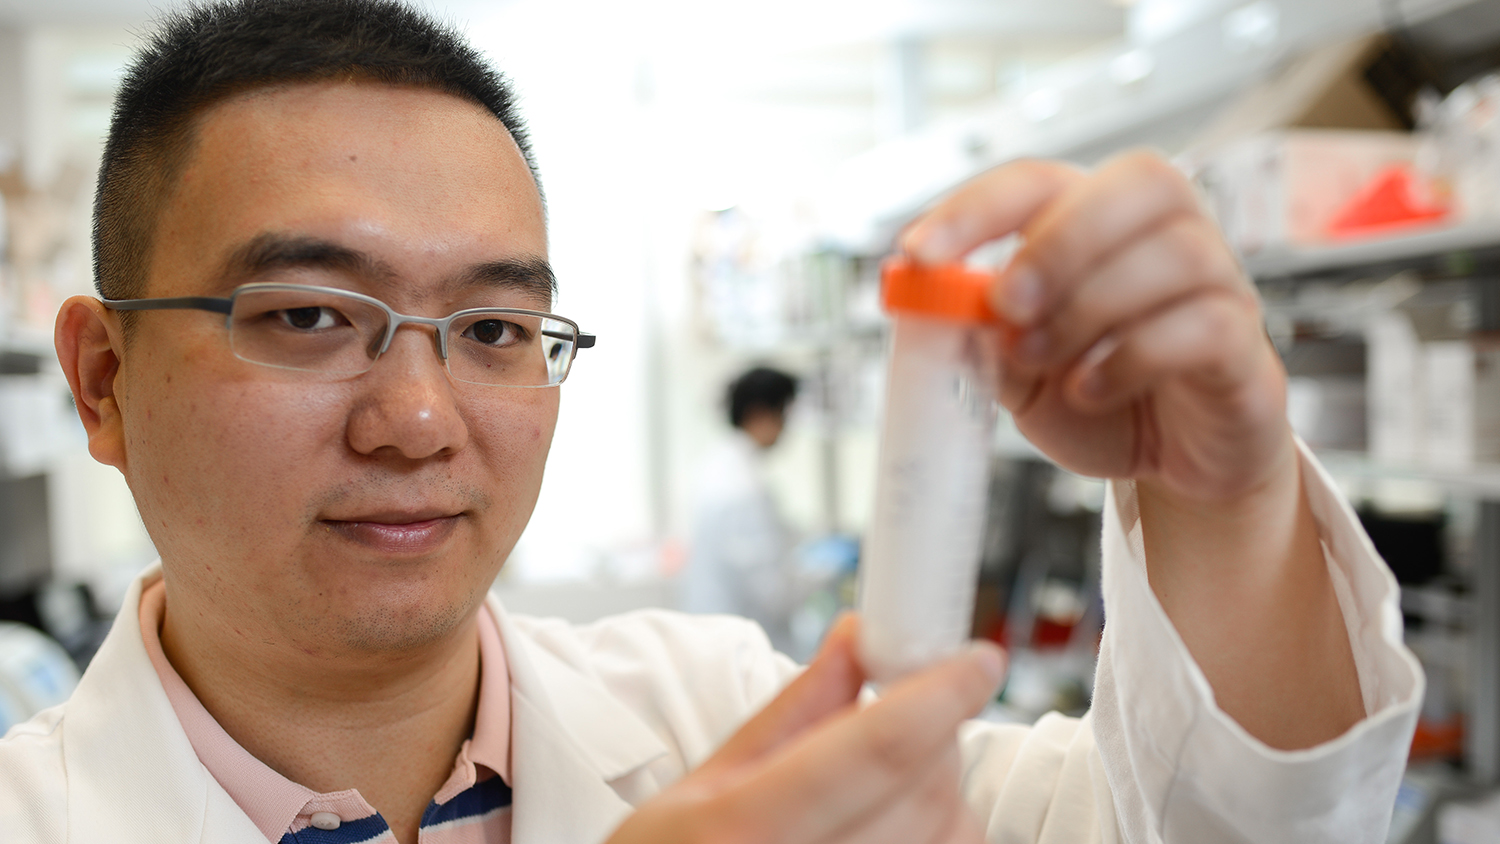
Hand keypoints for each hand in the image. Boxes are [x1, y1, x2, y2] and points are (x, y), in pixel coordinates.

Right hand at [607, 615, 1004, 843]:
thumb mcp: (703, 784)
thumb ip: (796, 710)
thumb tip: (858, 637)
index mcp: (746, 830)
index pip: (879, 748)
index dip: (942, 692)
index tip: (978, 658)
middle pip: (927, 786)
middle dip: (935, 729)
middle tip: (907, 707)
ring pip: (955, 832)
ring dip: (943, 787)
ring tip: (887, 780)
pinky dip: (942, 832)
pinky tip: (897, 823)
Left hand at [900, 153, 1364, 748]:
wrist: (1172, 465)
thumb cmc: (1100, 399)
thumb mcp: (1018, 376)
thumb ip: (983, 339)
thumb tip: (941, 310)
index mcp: (1099, 221)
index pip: (1040, 181)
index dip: (976, 208)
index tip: (919, 253)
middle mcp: (1169, 233)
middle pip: (1138, 182)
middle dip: (1058, 243)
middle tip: (1006, 306)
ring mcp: (1220, 283)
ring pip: (1175, 253)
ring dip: (1091, 309)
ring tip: (1045, 363)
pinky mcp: (1244, 345)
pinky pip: (1202, 326)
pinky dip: (1133, 359)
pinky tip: (1092, 390)